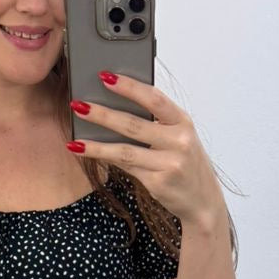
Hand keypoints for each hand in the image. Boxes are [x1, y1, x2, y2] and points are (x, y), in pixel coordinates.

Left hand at [67, 72, 223, 228]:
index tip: (105, 77)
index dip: (129, 87)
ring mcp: (169, 164)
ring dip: (96, 142)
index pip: (154, 99)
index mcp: (183, 122)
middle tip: (78, 104)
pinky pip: (126, 166)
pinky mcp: (158, 182)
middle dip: (103, 114)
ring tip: (75, 136)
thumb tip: (116, 107)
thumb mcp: (179, 138)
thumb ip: (157, 123)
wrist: (203, 202)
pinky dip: (104, 157)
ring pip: (125, 149)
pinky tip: (86, 151)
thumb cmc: (186, 164)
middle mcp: (179, 141)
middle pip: (134, 124)